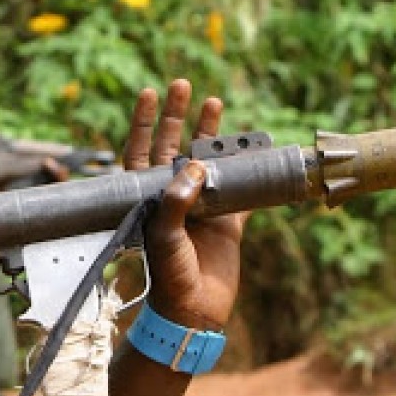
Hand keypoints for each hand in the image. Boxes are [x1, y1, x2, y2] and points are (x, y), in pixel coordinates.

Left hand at [124, 79, 246, 329]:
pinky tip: (255, 144)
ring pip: (207, 160)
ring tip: (215, 103)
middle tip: (182, 85)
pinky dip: (249, 166)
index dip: (143, 123)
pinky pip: (241, 186)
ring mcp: (200, 206)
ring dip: (211, 134)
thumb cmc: (167, 275)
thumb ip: (176, 200)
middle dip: (176, 116)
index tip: (148, 94)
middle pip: (171, 146)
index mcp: (146, 198)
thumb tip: (194, 165)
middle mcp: (171, 197)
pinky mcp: (228, 220)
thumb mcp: (163, 236)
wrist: (194, 311)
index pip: (140, 152)